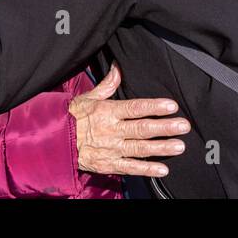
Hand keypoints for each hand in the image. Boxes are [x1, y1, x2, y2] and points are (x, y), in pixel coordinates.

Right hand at [69, 64, 190, 177]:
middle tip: (183, 126)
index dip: (154, 106)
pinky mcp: (108, 164)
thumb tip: (118, 68)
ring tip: (180, 146)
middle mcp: (111, 130)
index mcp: (107, 111)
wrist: (54, 141)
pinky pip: (130, 168)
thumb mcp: (88, 97)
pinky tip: (163, 169)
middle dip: (165, 127)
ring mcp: (111, 149)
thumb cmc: (72, 116)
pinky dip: (147, 169)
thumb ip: (107, 85)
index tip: (172, 106)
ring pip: (140, 148)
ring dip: (161, 148)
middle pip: (142, 128)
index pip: (135, 107)